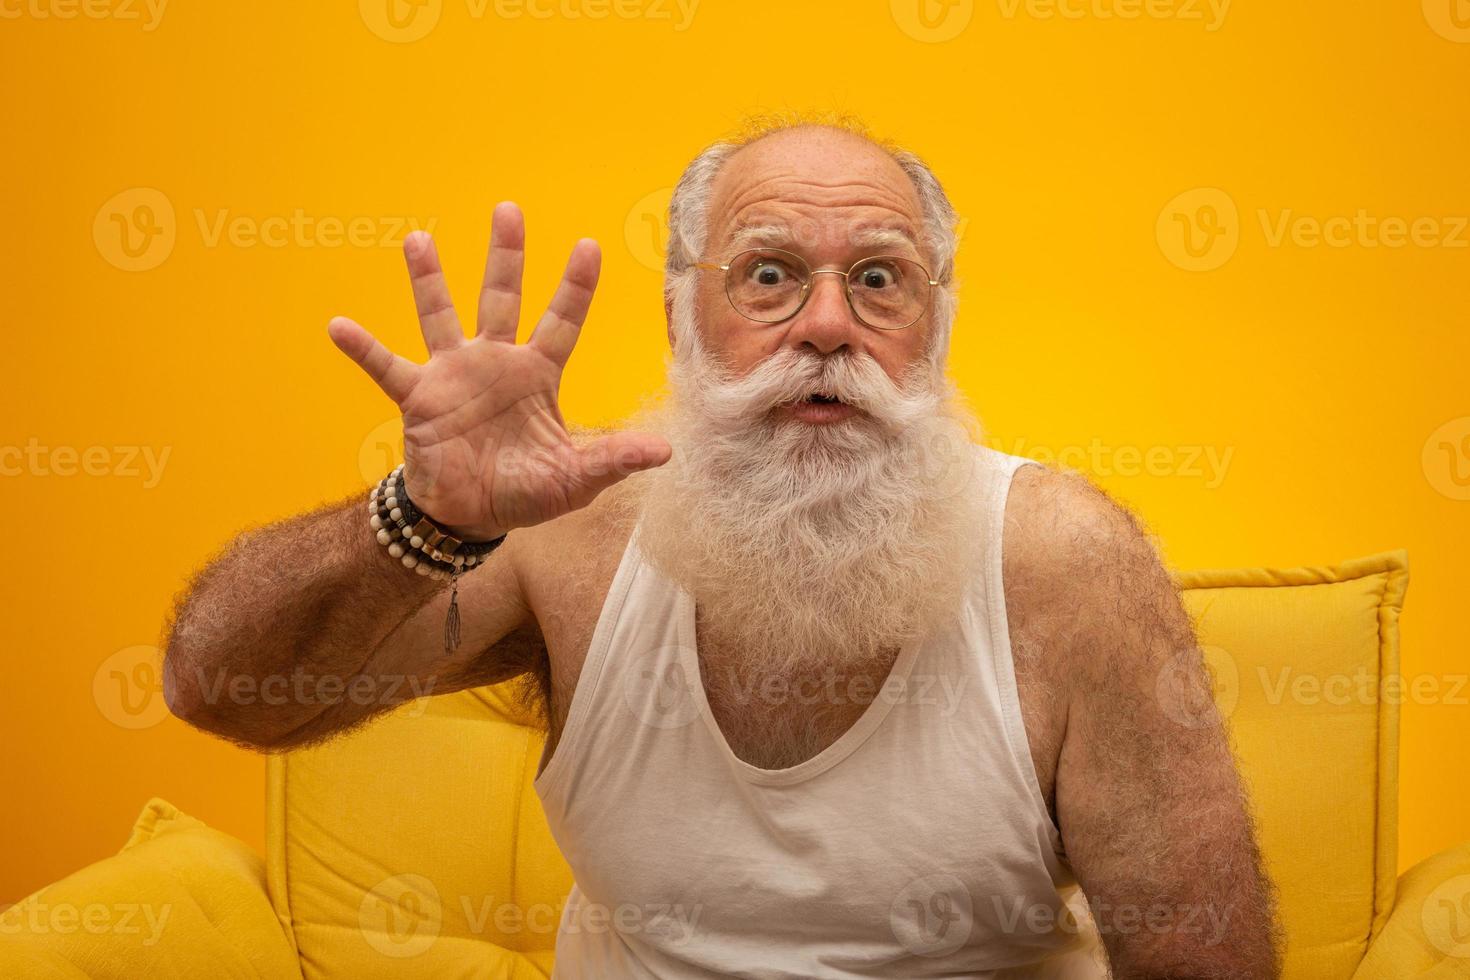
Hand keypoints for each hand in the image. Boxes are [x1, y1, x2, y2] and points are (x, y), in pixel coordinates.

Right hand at [328, 202, 670, 539]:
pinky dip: (363, 349)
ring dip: (429, 280)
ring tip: (418, 240)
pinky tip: (339, 326)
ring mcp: (453, 375)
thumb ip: (613, 459)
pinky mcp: (418, 398)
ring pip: (441, 316)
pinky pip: (386, 368)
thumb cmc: (524, 491)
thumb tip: (664, 452)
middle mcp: (495, 363)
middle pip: (502, 298)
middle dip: (506, 255)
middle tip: (508, 208)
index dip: (574, 287)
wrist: (469, 514)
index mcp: (537, 375)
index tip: (588, 245)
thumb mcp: (575, 478)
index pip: (561, 322)